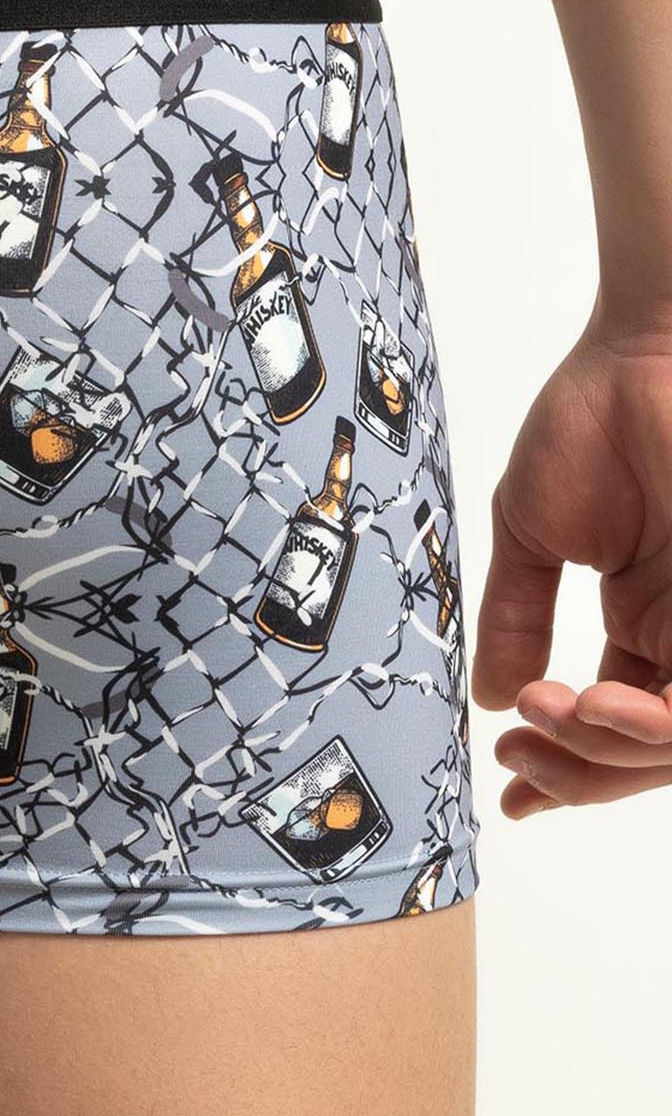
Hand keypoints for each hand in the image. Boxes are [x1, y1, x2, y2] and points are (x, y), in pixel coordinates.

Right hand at [477, 305, 671, 813]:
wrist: (652, 352)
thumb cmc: (594, 419)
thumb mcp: (531, 529)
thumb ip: (516, 615)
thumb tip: (491, 698)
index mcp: (649, 622)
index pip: (615, 725)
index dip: (567, 771)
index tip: (509, 789)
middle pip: (650, 755)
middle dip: (580, 772)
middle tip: (516, 754)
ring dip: (609, 754)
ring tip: (547, 718)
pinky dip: (650, 725)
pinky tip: (589, 703)